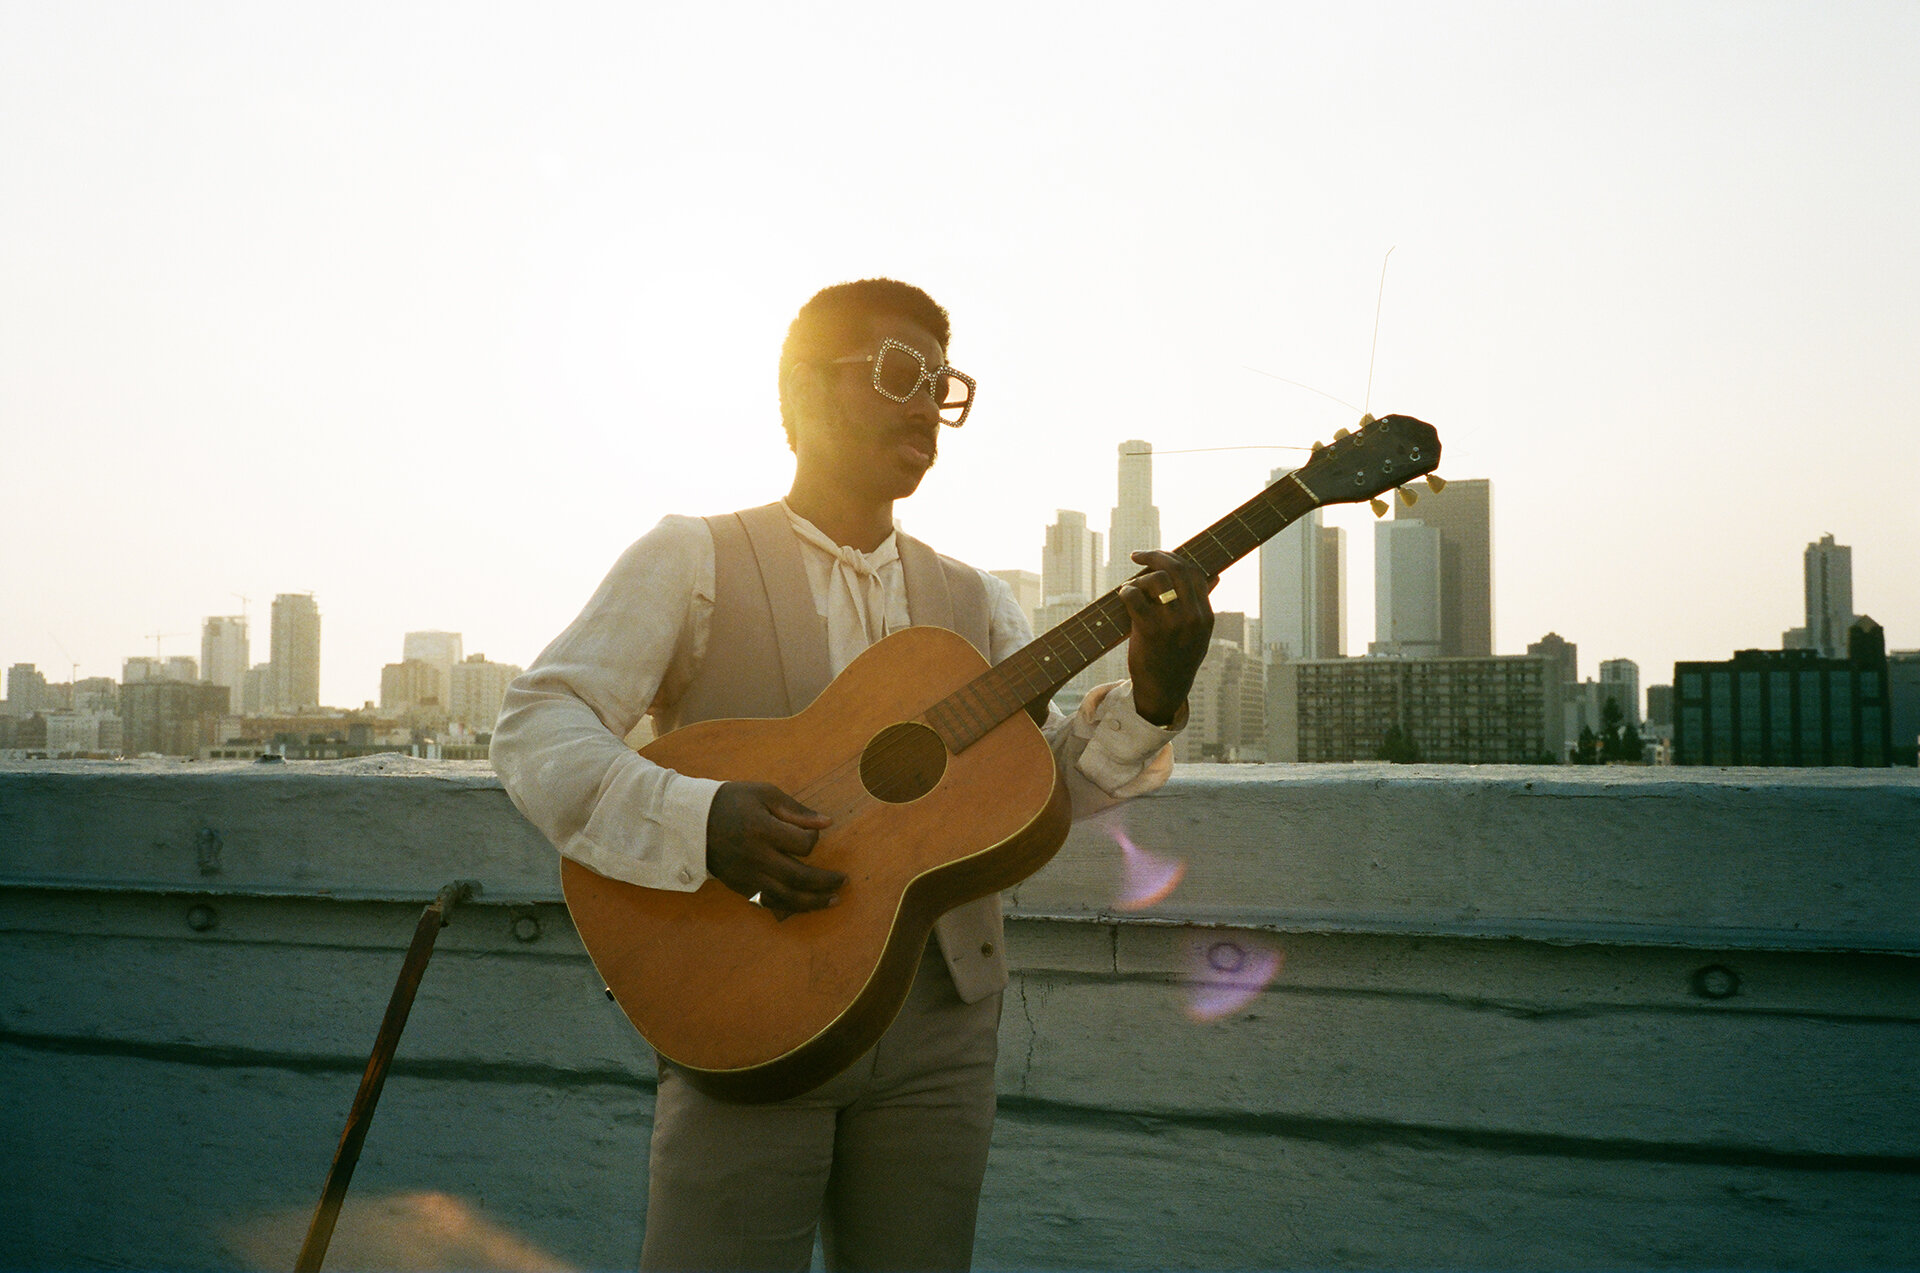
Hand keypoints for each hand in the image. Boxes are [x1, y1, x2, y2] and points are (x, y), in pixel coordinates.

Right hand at [705, 782, 843, 912]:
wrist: (692, 822)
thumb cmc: (732, 802)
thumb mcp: (764, 794)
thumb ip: (796, 810)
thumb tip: (827, 822)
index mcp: (762, 830)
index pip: (802, 844)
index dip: (815, 839)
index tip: (814, 833)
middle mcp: (756, 857)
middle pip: (798, 877)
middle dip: (826, 881)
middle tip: (844, 881)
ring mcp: (747, 876)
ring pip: (786, 897)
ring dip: (814, 902)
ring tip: (834, 900)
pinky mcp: (741, 887)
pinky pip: (770, 903)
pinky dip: (791, 907)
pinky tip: (806, 905)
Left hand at [1117, 549, 1216, 726]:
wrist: (1163, 692)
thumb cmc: (1178, 659)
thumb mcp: (1198, 634)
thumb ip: (1202, 605)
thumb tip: (1215, 575)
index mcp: (1206, 616)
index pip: (1195, 573)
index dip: (1175, 558)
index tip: (1158, 555)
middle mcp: (1193, 617)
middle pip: (1177, 569)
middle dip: (1155, 556)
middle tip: (1137, 556)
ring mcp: (1172, 624)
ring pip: (1156, 580)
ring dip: (1139, 579)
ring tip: (1131, 588)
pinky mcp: (1150, 630)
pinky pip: (1135, 596)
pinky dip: (1126, 591)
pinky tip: (1124, 596)